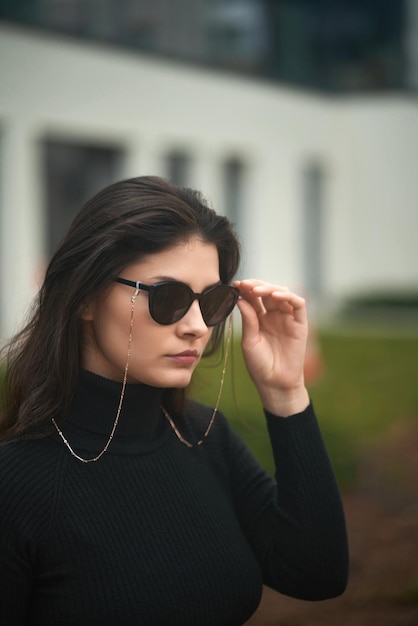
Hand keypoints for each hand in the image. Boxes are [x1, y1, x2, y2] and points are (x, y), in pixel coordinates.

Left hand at [234, 279, 309, 415]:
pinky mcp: (300, 324)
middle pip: (267, 292)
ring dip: (269, 288)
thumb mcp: (249, 341)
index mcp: (259, 319)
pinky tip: (276, 296)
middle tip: (245, 284)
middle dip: (256, 285)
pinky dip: (288, 296)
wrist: (274, 383)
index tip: (235, 285)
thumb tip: (241, 299)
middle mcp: (274, 316)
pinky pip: (298, 304)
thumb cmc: (259, 365)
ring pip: (282, 294)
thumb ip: (248, 320)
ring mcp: (287, 318)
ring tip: (256, 290)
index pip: (253, 298)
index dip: (246, 289)